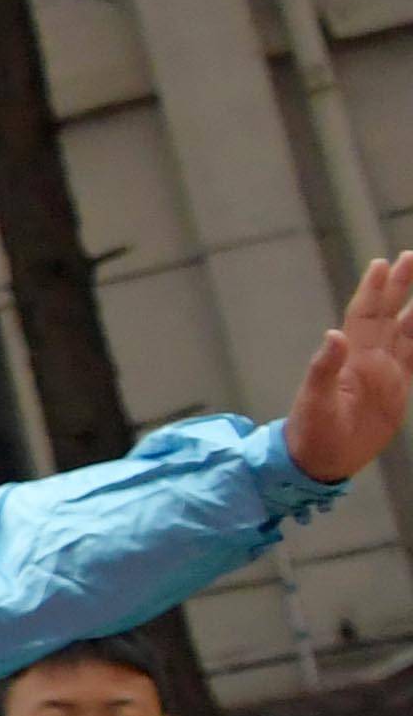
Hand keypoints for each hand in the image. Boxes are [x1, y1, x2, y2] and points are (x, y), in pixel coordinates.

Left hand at [282, 254, 412, 482]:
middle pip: (388, 314)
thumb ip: (323, 368)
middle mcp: (369, 358)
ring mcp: (385, 372)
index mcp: (350, 356)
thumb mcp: (315, 401)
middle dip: (399, 286)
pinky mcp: (398, 389)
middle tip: (410, 256)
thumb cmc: (311, 430)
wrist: (321, 459)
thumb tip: (334, 334)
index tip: (382, 263)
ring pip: (407, 331)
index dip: (373, 289)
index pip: (365, 314)